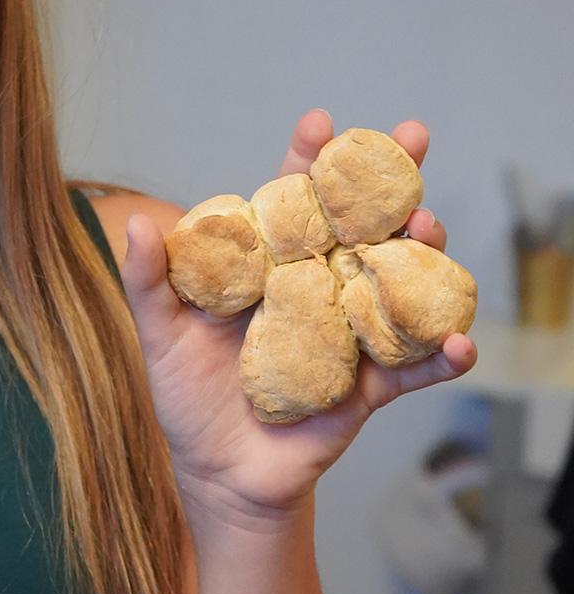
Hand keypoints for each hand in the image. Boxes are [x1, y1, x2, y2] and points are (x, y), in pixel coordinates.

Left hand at [119, 110, 477, 529]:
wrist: (218, 471)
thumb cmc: (185, 394)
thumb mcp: (159, 335)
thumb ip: (150, 280)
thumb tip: (133, 222)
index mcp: (269, 266)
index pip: (292, 202)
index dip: (307, 161)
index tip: (319, 122)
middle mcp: (316, 287)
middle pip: (359, 223)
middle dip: (388, 179)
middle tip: (412, 136)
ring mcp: (349, 331)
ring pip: (396, 280)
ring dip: (421, 250)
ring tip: (428, 225)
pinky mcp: (369, 386)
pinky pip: (413, 367)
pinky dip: (441, 355)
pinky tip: (460, 342)